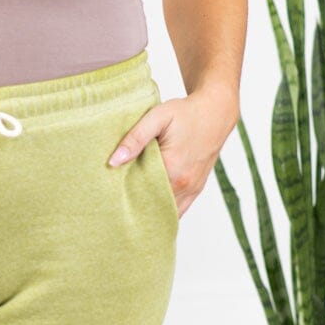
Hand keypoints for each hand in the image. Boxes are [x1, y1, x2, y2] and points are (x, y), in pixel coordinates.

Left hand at [106, 87, 236, 220]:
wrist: (216, 112)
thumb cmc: (186, 113)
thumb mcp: (157, 117)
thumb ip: (135, 139)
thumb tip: (114, 161)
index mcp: (172, 168)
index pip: (139, 191)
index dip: (123, 194)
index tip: (108, 194)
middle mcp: (184, 184)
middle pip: (152, 205)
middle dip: (134, 206)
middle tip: (114, 204)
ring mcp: (192, 189)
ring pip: (166, 211)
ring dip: (149, 211)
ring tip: (129, 209)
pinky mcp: (196, 188)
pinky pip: (179, 210)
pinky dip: (164, 211)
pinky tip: (149, 210)